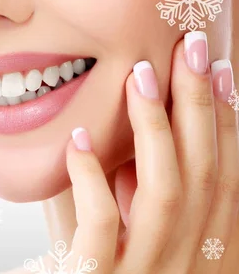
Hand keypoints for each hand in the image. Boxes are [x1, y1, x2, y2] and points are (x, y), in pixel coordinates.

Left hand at [33, 31, 236, 273]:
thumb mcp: (124, 247)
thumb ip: (134, 210)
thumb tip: (130, 151)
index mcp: (195, 260)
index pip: (222, 185)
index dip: (227, 128)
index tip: (220, 74)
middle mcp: (182, 271)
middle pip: (201, 180)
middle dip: (201, 110)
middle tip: (190, 52)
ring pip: (164, 196)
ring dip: (156, 130)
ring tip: (141, 77)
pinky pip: (101, 227)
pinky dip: (91, 177)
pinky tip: (80, 140)